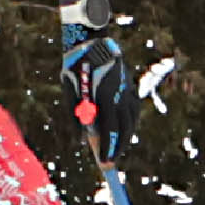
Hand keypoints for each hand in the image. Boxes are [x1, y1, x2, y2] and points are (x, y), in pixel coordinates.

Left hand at [59, 14, 131, 161]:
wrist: (91, 41)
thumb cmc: (75, 66)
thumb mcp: (70, 92)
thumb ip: (77, 117)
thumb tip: (83, 140)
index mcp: (104, 96)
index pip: (109, 129)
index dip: (107, 148)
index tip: (105, 163)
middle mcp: (120, 94)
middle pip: (124, 128)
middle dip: (119, 146)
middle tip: (111, 161)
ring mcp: (127, 89)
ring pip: (132, 120)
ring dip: (126, 136)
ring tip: (118, 148)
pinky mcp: (130, 85)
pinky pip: (133, 109)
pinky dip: (130, 122)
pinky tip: (124, 129)